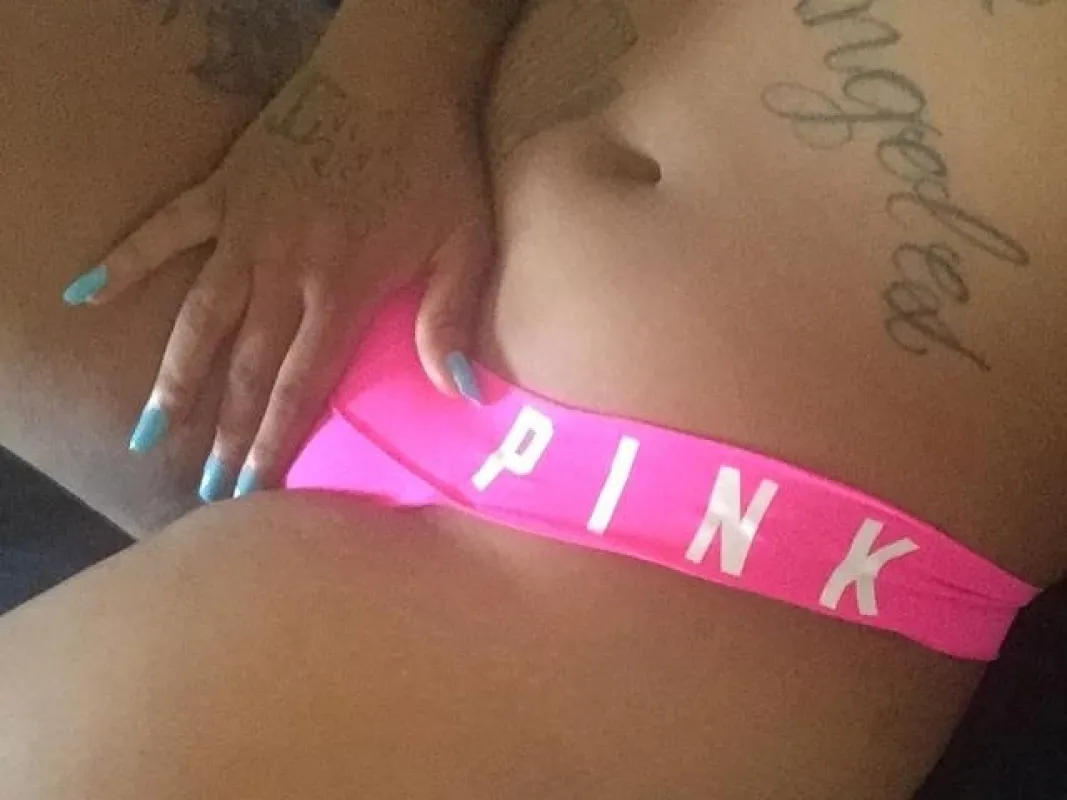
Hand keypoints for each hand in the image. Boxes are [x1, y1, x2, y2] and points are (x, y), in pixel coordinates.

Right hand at [62, 62, 495, 501]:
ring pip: (200, 316)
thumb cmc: (435, 160)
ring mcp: (245, 227)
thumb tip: (461, 393)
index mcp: (341, 288)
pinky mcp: (224, 188)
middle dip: (225, 430)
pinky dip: (128, 259)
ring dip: (176, 376)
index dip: (274, 439)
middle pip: (248, 365)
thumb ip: (451, 319)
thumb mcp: (463, 242)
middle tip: (202, 486)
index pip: (301, 383)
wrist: (396, 74)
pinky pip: (166, 228)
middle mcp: (283, 268)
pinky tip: (87, 292)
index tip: (251, 490)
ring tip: (150, 431)